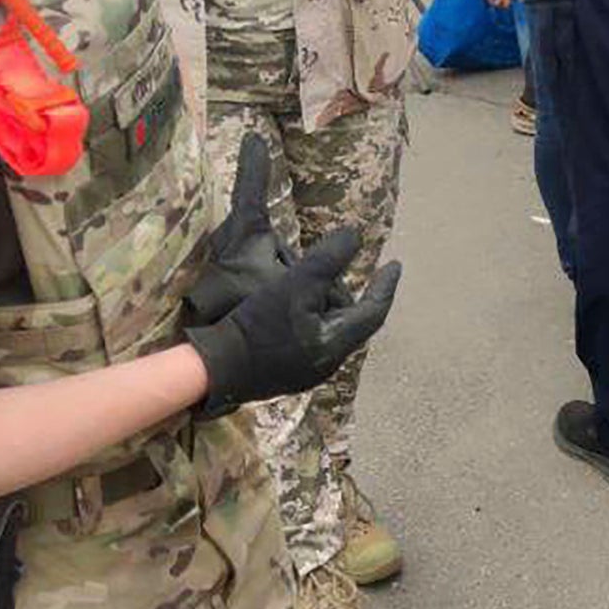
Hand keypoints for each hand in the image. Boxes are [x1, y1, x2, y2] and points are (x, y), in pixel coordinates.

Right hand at [184, 136, 403, 410]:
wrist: (214, 369)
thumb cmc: (257, 324)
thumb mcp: (296, 284)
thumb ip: (328, 259)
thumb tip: (355, 235)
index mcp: (336, 343)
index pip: (374, 311)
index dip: (386, 285)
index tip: (394, 264)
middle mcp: (327, 362)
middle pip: (352, 323)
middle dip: (356, 297)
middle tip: (357, 273)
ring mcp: (305, 371)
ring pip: (330, 332)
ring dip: (330, 309)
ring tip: (324, 287)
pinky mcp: (284, 373)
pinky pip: (309, 341)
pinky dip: (311, 320)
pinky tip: (296, 309)